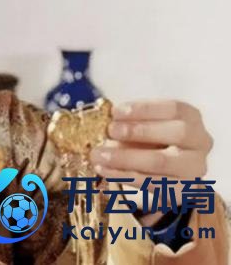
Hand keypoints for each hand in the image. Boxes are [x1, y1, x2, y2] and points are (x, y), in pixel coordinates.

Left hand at [89, 99, 213, 221]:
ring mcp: (194, 169)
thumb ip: (129, 122)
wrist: (167, 171)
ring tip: (98, 155)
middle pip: (177, 133)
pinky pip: (151, 183)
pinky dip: (123, 175)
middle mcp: (200, 142)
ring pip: (161, 162)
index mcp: (191, 117)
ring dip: (124, 158)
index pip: (173, 109)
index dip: (144, 109)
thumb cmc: (152, 137)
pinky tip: (103, 169)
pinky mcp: (181, 190)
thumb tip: (103, 123)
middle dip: (140, 131)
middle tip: (110, 131)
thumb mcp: (143, 124)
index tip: (115, 112)